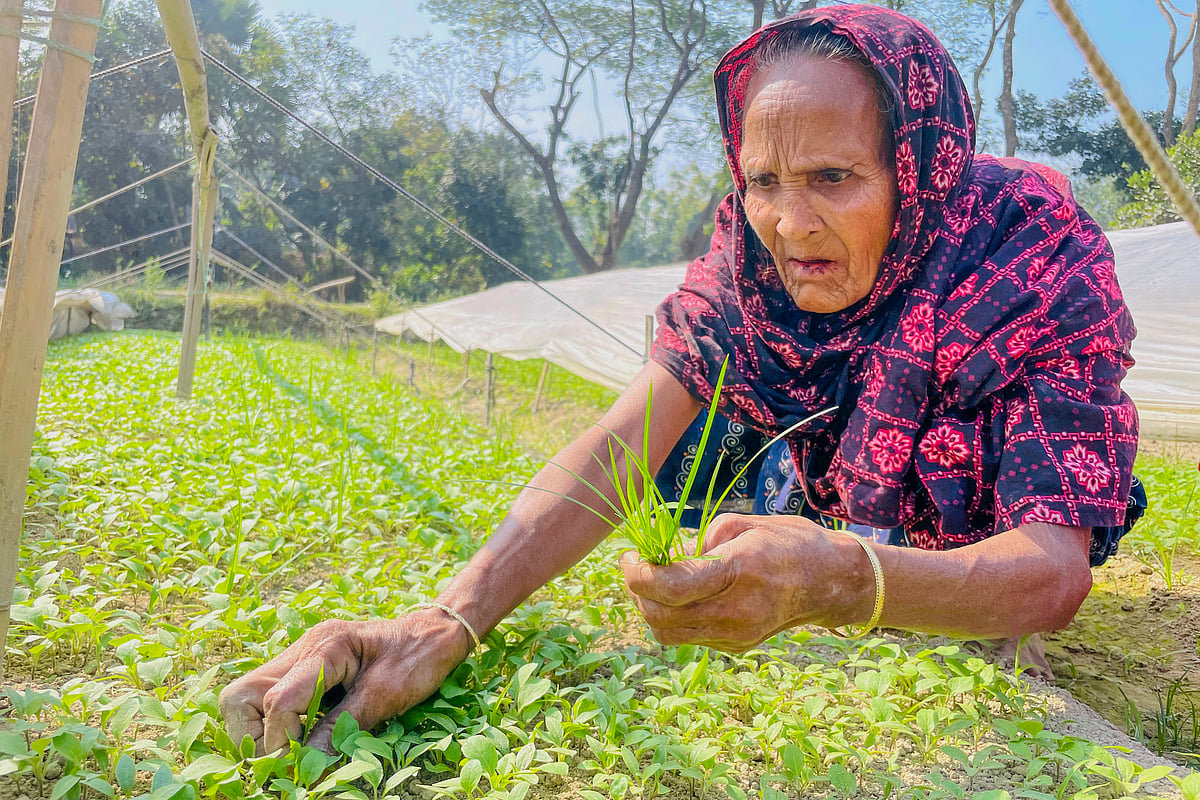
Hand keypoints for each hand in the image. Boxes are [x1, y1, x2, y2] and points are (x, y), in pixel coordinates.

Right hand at [218, 610, 470, 754]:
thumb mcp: (386, 695)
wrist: (437, 631)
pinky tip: (306, 735)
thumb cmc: (419, 657)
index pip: (278, 700)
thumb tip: (305, 768)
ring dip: (264, 732)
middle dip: (254, 736)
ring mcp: (300, 658)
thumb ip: (342, 728)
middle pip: (241, 696)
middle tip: (290, 757)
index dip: (284, 741)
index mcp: (325, 646)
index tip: (304, 764)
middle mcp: (303, 649)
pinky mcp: (305, 670)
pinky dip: (279, 724)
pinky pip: (271, 700)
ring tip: (298, 748)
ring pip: (247, 699)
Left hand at [619, 514, 871, 652]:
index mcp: (740, 572)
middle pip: (661, 617)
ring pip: (669, 633)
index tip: (627, 557)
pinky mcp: (737, 646)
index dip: (637, 575)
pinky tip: (682, 594)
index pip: (671, 587)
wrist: (832, 582)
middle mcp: (737, 611)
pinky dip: (673, 617)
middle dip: (637, 592)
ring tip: (655, 580)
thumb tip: (669, 557)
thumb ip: (701, 540)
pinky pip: (689, 637)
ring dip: (651, 608)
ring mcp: (737, 635)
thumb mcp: (746, 524)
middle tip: (634, 566)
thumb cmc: (790, 542)